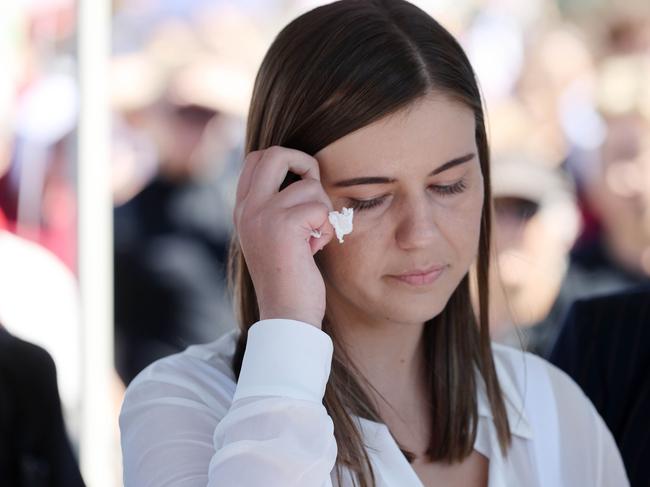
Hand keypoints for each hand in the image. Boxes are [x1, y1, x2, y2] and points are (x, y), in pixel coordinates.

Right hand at [233, 146, 334, 327]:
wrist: (287, 314)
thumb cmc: (289, 276)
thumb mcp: (274, 235)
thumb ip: (277, 204)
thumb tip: (304, 174)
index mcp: (243, 209)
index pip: (257, 158)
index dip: (286, 160)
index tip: (303, 181)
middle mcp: (247, 208)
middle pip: (275, 154)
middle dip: (306, 165)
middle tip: (315, 194)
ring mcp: (262, 215)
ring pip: (309, 186)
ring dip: (323, 210)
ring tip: (313, 238)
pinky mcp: (284, 226)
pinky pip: (320, 207)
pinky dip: (327, 228)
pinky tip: (316, 248)